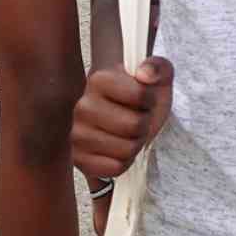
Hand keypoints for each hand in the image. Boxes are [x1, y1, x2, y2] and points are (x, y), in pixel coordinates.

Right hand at [70, 57, 173, 179]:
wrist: (126, 117)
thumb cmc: (142, 97)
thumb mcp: (158, 77)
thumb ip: (158, 67)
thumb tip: (145, 75)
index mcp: (99, 80)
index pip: (140, 94)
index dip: (149, 99)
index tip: (144, 98)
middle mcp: (82, 106)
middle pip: (134, 125)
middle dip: (144, 125)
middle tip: (137, 119)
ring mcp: (77, 134)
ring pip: (126, 149)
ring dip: (135, 144)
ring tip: (128, 134)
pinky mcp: (78, 159)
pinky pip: (114, 168)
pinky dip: (124, 162)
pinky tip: (118, 149)